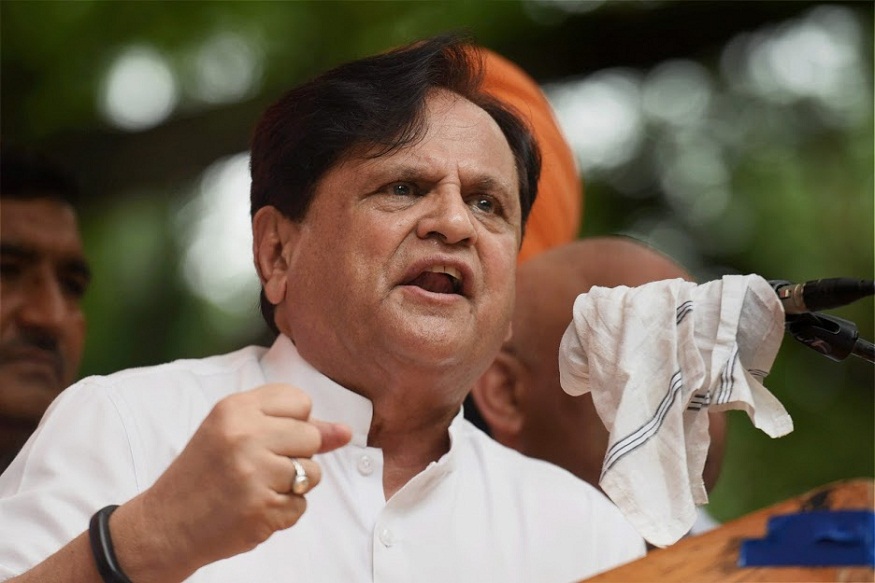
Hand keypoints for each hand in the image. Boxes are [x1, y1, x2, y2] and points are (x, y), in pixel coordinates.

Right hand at [118, 383, 351, 578]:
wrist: (166, 524)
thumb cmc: (205, 473)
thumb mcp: (235, 432)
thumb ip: (290, 425)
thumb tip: (344, 432)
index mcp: (235, 409)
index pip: (300, 401)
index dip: (293, 422)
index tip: (269, 436)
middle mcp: (244, 436)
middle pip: (312, 436)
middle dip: (295, 454)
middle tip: (260, 466)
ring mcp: (253, 474)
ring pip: (312, 473)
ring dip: (292, 485)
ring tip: (256, 487)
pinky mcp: (261, 509)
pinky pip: (300, 506)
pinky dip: (283, 511)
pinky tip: (253, 507)